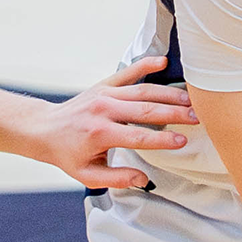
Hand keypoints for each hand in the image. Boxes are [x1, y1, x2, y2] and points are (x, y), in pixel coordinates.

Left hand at [33, 57, 199, 188]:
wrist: (45, 129)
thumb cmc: (67, 154)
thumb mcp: (87, 175)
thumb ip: (117, 178)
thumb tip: (143, 179)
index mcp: (100, 133)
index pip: (138, 137)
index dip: (163, 140)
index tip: (182, 141)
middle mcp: (104, 110)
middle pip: (146, 110)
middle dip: (174, 114)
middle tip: (196, 118)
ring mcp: (105, 94)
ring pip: (143, 91)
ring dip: (169, 95)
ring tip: (191, 100)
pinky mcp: (105, 84)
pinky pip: (128, 72)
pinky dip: (146, 65)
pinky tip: (164, 62)